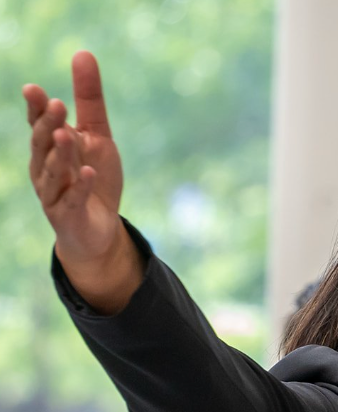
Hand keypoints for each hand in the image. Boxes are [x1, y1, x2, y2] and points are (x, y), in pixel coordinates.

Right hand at [24, 50, 142, 313]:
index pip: (39, 124)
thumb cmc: (94, 178)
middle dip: (48, 126)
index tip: (35, 90)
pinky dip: (80, 187)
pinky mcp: (68, 215)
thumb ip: (89, 100)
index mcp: (50, 147)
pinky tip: (87, 174)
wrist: (99, 228)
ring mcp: (54, 194)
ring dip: (60, 155)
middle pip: (42, 145)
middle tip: (58, 106)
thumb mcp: (98, 136)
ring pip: (52, 172)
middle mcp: (45, 168)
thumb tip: (83, 52)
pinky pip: (72, 200)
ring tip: (68, 135)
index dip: (37, 109)